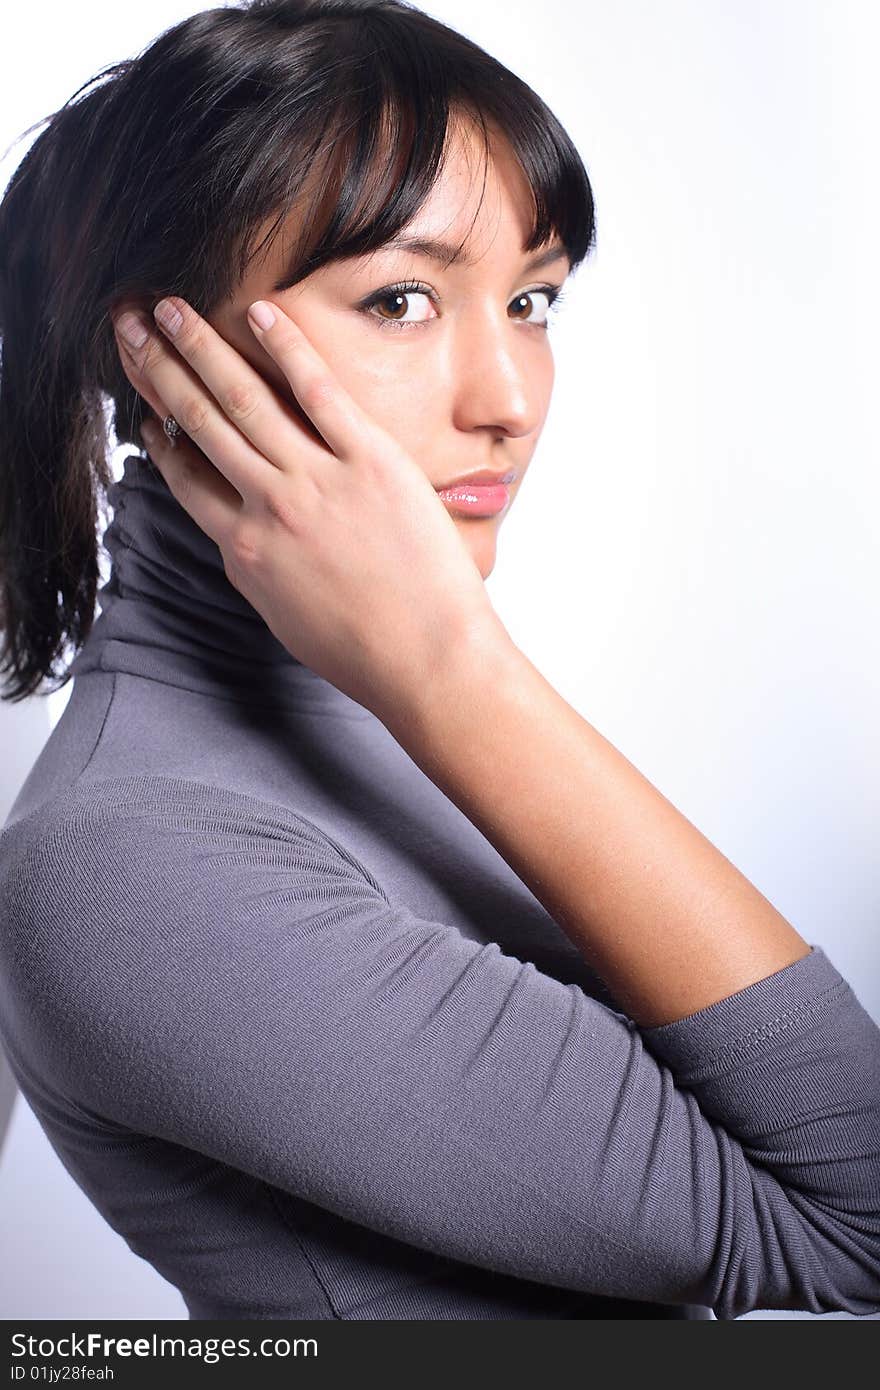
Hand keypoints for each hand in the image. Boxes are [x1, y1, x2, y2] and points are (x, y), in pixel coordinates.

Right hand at [110, 296, 508, 728]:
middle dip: (158, 369)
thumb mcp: (287, 617)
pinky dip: (285, 347)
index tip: (148, 409)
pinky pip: (318, 391)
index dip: (162, 436)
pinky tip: (259, 311)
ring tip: (169, 307)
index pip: (186, 478)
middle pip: (200, 423)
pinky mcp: (369, 460)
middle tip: (128, 327)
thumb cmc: (364, 653)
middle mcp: (269, 506)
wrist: (427, 661)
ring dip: (200, 346)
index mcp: (244, 549)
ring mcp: (316, 479)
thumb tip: (246, 541)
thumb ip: (259, 568)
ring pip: (243, 398)